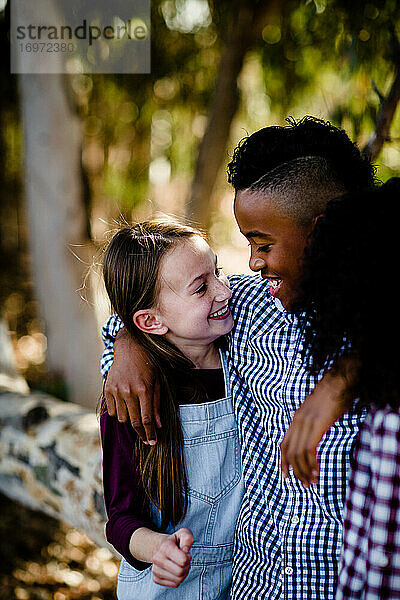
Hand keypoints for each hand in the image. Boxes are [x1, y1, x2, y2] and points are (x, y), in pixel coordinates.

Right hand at [103, 327, 160, 443]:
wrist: (131, 348)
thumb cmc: (148, 364)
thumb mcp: (157, 382)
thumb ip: (156, 404)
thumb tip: (157, 425)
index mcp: (144, 389)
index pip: (146, 419)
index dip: (150, 433)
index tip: (153, 441)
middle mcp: (129, 391)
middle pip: (134, 422)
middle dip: (142, 434)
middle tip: (147, 439)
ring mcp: (116, 390)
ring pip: (122, 418)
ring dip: (130, 422)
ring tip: (136, 417)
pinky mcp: (107, 388)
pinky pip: (112, 411)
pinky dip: (119, 413)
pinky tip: (126, 409)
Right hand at [152, 528, 193, 587]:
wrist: (158, 547)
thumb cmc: (173, 541)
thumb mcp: (182, 534)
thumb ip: (187, 538)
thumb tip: (185, 550)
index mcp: (165, 547)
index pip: (183, 560)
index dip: (188, 557)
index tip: (186, 553)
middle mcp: (157, 559)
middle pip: (180, 572)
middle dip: (187, 567)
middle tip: (185, 561)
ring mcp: (155, 570)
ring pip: (178, 580)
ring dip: (183, 574)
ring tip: (181, 565)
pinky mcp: (156, 578)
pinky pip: (174, 584)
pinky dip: (178, 579)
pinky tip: (176, 571)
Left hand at [280, 357, 358, 487]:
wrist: (342, 377)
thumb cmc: (334, 393)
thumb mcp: (319, 409)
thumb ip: (314, 421)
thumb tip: (315, 432)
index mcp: (297, 417)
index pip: (284, 443)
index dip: (283, 462)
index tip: (286, 476)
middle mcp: (298, 420)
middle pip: (289, 452)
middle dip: (296, 471)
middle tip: (305, 485)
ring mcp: (306, 421)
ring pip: (298, 454)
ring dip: (304, 471)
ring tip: (312, 482)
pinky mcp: (317, 424)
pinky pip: (309, 449)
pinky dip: (312, 464)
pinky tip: (318, 471)